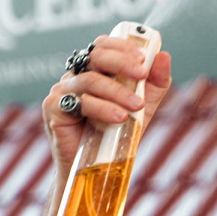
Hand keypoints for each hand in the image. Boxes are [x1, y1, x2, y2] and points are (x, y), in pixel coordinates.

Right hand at [42, 37, 173, 183]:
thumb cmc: (116, 135)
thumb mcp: (142, 107)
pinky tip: (118, 118)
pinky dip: (102, 109)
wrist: (96, 169)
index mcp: (92, 71)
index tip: (143, 58)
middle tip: (141, 74)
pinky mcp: (53, 109)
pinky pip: (79, 103)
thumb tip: (164, 56)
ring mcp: (61, 92)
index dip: (121, 46)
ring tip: (135, 107)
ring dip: (117, 92)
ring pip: (90, 80)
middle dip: (121, 62)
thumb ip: (154, 84)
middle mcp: (74, 77)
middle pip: (94, 56)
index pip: (102, 46)